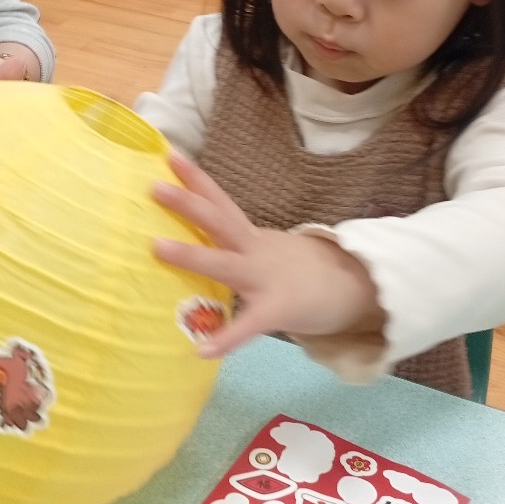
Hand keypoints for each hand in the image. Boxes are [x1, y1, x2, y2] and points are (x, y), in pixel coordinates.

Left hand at [152, 153, 382, 358]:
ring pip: (224, 263)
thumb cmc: (296, 272)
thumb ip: (234, 248)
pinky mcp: (276, 310)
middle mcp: (255, 250)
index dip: (195, 178)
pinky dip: (226, 338)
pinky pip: (248, 325)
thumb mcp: (265, 251)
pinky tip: (202, 350)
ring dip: (190, 255)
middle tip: (154, 187)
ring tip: (156, 248)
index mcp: (250, 237)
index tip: (168, 153)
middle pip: (219, 220)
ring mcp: (265, 279)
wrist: (351, 287)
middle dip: (187, 203)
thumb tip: (192, 246)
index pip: (220, 201)